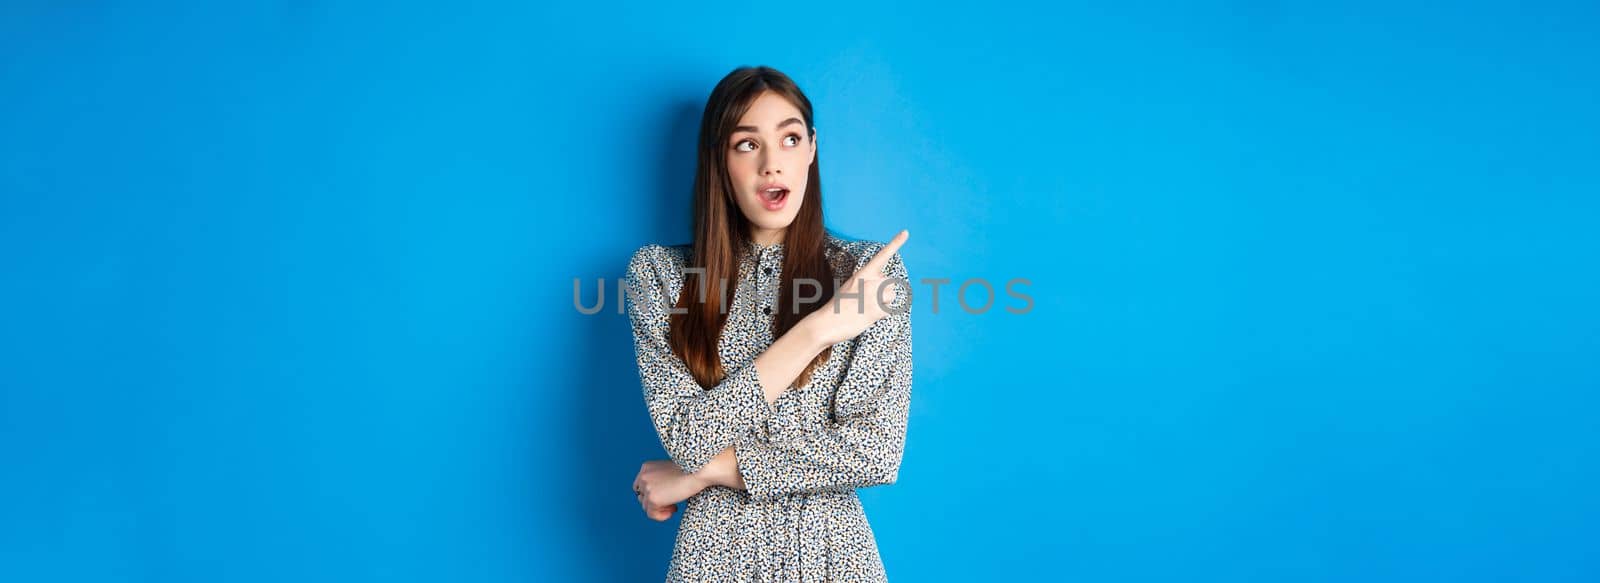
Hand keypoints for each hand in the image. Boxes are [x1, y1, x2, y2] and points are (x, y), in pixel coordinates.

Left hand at [633, 459, 705, 520]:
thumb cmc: (689, 471)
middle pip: (642, 497)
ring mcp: (647, 488)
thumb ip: (659, 481)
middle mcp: (643, 476)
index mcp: (646, 467)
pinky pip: (652, 515)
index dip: (651, 494)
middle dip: (655, 502)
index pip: (640, 486)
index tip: (665, 497)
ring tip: (674, 505)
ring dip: (660, 509)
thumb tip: (656, 496)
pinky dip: (662, 516)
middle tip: (671, 503)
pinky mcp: (652, 499)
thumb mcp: (669, 472)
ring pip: (646, 507)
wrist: (698, 471)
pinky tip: (674, 509)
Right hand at [803, 229, 909, 345]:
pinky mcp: (876, 310)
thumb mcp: (850, 287)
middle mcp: (869, 282)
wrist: (825, 323)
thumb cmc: (838, 307)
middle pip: (890, 283)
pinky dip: (882, 314)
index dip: (895, 243)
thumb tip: (886, 287)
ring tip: (867, 308)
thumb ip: (868, 283)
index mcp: (862, 274)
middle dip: (883, 292)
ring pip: (892, 295)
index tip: (906, 232)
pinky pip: (889, 309)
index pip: (882, 256)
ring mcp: (873, 295)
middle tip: (865, 301)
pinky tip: (868, 316)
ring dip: (884, 303)